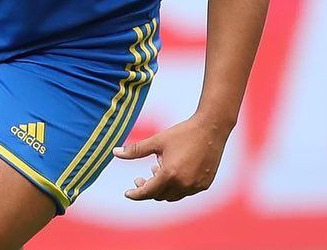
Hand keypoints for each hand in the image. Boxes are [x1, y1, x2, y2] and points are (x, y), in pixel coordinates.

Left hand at [112, 115, 230, 201]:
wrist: (211, 129)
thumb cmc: (182, 133)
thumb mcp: (156, 141)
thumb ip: (135, 150)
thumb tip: (115, 152)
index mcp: (170, 174)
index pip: (148, 192)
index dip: (136, 194)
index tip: (127, 193)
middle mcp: (184, 184)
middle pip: (159, 195)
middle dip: (147, 189)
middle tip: (139, 179)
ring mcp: (196, 186)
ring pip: (173, 196)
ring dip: (162, 188)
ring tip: (156, 171)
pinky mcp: (205, 184)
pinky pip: (186, 192)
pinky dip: (176, 187)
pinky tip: (172, 173)